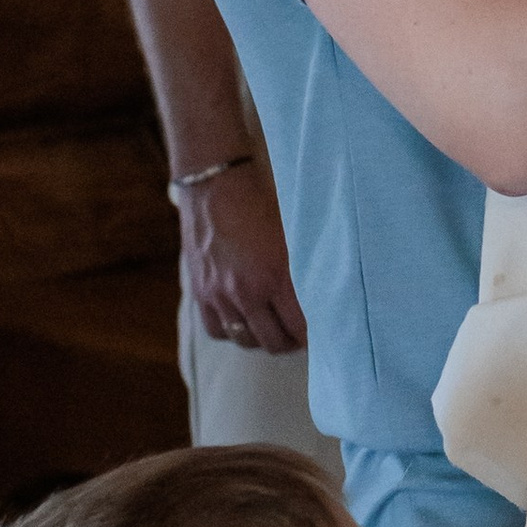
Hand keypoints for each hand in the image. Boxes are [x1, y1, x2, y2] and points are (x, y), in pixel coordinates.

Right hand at [179, 161, 307, 352]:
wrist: (216, 182)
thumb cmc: (261, 200)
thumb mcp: (292, 232)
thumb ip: (305, 266)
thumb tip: (326, 291)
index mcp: (275, 275)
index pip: (300, 326)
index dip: (313, 337)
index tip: (323, 336)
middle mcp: (247, 291)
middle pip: (273, 340)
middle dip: (291, 343)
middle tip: (300, 338)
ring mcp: (220, 294)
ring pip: (246, 339)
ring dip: (263, 339)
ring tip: (274, 332)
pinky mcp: (200, 291)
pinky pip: (217, 330)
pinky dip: (233, 333)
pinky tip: (244, 323)